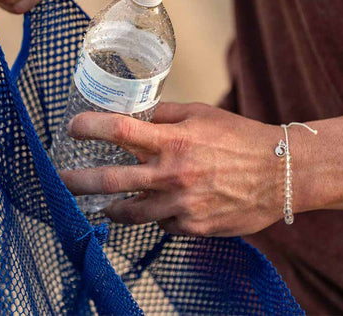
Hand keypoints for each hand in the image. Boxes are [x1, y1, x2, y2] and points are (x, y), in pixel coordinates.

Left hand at [59, 102, 283, 236]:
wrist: (279, 172)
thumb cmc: (241, 137)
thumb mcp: (202, 115)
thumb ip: (165, 116)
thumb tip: (136, 115)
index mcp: (174, 141)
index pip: (119, 131)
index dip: (90, 126)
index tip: (74, 127)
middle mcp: (172, 175)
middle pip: (110, 180)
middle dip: (78, 180)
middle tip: (63, 179)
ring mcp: (182, 205)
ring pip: (130, 213)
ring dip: (111, 208)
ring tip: (104, 205)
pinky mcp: (194, 227)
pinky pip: (162, 224)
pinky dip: (156, 216)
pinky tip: (160, 208)